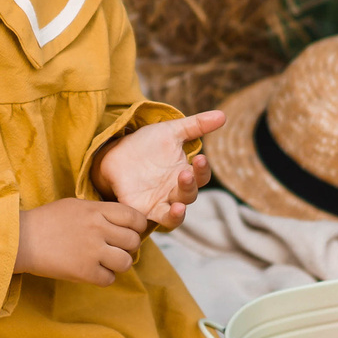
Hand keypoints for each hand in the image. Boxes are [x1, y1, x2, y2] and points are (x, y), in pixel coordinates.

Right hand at [16, 199, 147, 284]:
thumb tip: (122, 222)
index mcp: (96, 210)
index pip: (134, 218)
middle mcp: (98, 229)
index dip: (137, 227)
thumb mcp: (75, 206)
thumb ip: (99, 212)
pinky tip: (91, 272)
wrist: (20, 239)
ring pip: (125, 262)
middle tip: (115, 249)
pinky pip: (109, 279)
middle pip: (133, 241)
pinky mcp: (84, 271)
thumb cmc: (46, 221)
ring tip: (105, 263)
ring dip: (118, 265)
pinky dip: (103, 278)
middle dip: (128, 248)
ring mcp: (92, 251)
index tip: (129, 232)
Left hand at [94, 109, 225, 228]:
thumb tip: (222, 115)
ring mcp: (160, 203)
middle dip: (189, 185)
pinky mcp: (143, 211)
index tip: (200, 158)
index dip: (202, 169)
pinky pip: (156, 221)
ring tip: (179, 206)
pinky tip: (161, 214)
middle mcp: (175, 191)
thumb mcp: (170, 131)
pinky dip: (162, 220)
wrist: (114, 154)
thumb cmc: (145, 144)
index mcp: (184, 172)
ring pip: (176, 214)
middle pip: (190, 194)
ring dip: (179, 212)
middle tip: (184, 173)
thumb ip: (196, 125)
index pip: (200, 175)